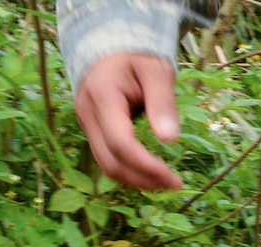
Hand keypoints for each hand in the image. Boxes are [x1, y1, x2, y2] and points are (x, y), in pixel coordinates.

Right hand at [74, 53, 183, 190]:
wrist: (111, 47)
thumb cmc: (137, 56)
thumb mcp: (156, 72)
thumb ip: (162, 103)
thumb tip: (169, 139)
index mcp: (103, 96)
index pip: (120, 143)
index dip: (146, 166)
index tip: (173, 178)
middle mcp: (87, 113)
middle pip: (111, 161)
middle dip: (143, 179)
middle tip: (175, 184)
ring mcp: (86, 122)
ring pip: (106, 165)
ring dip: (136, 180)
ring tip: (166, 183)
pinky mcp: (91, 129)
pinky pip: (107, 158)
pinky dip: (129, 170)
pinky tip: (151, 174)